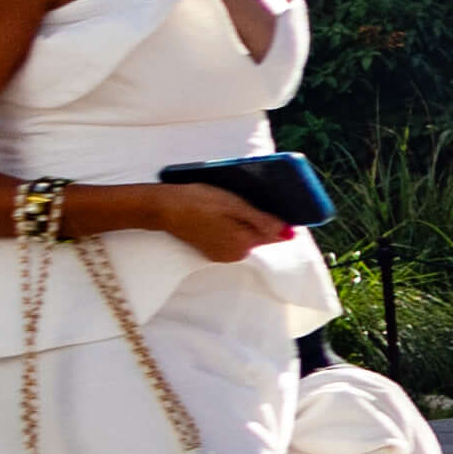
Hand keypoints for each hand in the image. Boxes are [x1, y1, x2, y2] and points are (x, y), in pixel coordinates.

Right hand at [144, 181, 280, 265]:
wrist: (162, 207)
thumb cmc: (199, 202)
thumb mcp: (235, 206)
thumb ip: (263, 221)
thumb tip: (290, 233)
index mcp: (244, 244)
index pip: (275, 233)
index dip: (276, 217)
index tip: (276, 202)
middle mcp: (235, 254)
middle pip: (259, 234)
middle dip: (258, 218)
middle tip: (246, 198)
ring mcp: (221, 254)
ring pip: (244, 235)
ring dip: (243, 221)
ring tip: (230, 203)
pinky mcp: (210, 250)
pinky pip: (230, 237)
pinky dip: (230, 225)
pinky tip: (221, 212)